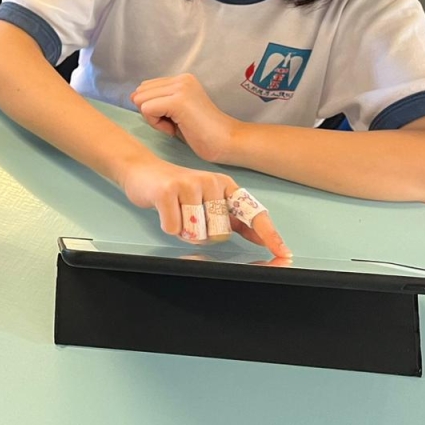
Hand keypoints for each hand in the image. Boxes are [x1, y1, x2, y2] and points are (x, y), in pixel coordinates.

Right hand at [118, 156, 290, 256]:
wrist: (141, 170)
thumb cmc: (175, 188)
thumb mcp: (208, 200)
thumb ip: (234, 219)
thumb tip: (261, 238)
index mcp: (225, 185)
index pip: (251, 213)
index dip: (269, 234)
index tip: (283, 253)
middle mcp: (211, 182)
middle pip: (219, 233)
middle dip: (203, 234)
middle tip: (188, 217)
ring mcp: (189, 185)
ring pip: (197, 233)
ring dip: (184, 230)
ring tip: (175, 212)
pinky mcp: (168, 192)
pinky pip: (174, 228)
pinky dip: (168, 226)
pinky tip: (164, 210)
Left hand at [130, 73, 240, 164]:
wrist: (227, 142)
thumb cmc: (201, 133)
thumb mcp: (174, 113)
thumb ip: (156, 102)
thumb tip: (132, 96)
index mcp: (181, 79)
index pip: (145, 88)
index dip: (154, 109)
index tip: (175, 120)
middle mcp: (181, 79)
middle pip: (140, 93)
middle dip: (151, 113)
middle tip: (176, 124)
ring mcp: (180, 88)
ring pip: (141, 101)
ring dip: (154, 119)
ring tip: (177, 126)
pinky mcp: (178, 100)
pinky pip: (147, 110)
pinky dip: (156, 124)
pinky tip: (176, 129)